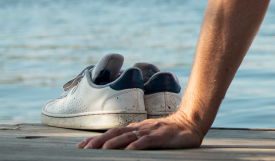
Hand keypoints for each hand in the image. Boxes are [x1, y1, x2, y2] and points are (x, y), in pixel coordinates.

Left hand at [77, 111, 203, 149]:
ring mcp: (150, 131)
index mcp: (136, 128)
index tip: (82, 145)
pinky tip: (127, 151)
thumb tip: (121, 142)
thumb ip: (136, 136)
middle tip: (84, 148)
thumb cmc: (170, 131)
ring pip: (127, 137)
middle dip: (98, 141)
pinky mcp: (160, 137)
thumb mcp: (150, 133)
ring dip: (113, 143)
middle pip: (115, 134)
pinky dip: (136, 146)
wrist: (191, 122)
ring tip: (100, 150)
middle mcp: (140, 128)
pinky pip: (146, 142)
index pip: (112, 132)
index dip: (97, 139)